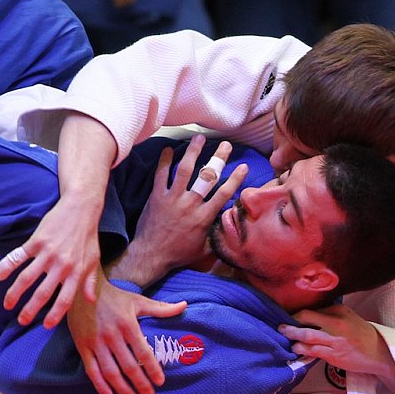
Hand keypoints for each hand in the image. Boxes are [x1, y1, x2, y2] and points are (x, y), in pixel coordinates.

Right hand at [0, 190, 103, 326]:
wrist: (81, 208)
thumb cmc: (88, 236)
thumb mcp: (93, 260)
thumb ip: (90, 282)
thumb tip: (90, 300)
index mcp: (76, 272)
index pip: (65, 300)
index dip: (55, 315)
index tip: (45, 326)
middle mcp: (61, 265)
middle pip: (42, 293)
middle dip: (30, 310)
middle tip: (21, 321)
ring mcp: (47, 253)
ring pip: (27, 278)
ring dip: (15, 293)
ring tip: (7, 304)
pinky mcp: (36, 241)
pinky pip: (18, 257)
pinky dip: (6, 266)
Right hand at [67, 274, 186, 393]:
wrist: (82, 290)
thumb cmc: (115, 296)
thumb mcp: (138, 301)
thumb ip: (161, 308)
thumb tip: (184, 305)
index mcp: (128, 324)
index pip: (144, 352)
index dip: (153, 369)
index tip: (160, 382)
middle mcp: (112, 335)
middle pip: (128, 366)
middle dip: (141, 384)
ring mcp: (96, 342)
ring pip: (110, 372)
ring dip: (122, 389)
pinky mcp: (82, 346)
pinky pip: (92, 370)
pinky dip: (100, 385)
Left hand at [121, 136, 247, 276]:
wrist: (151, 256)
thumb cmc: (178, 254)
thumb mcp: (203, 249)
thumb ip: (215, 236)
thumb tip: (227, 228)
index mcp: (204, 217)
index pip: (224, 193)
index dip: (235, 179)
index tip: (243, 166)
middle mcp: (190, 204)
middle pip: (207, 177)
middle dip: (218, 159)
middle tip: (225, 145)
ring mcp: (172, 198)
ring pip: (184, 170)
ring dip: (193, 152)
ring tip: (199, 137)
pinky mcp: (157, 197)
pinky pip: (161, 175)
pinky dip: (164, 162)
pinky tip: (168, 150)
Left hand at [280, 305, 394, 387]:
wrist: (379, 353)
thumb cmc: (361, 335)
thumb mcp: (348, 317)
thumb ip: (330, 315)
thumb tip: (309, 316)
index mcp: (339, 311)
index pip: (313, 309)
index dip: (298, 314)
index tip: (289, 317)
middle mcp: (337, 323)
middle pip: (306, 318)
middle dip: (291, 322)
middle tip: (280, 326)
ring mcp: (335, 339)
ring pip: (307, 335)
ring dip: (293, 336)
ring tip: (285, 337)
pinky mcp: (334, 354)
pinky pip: (313, 351)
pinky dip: (302, 350)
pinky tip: (296, 350)